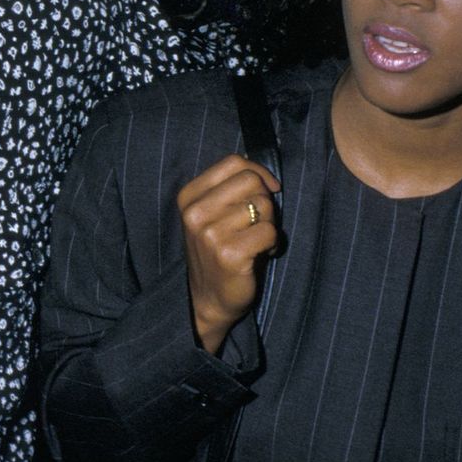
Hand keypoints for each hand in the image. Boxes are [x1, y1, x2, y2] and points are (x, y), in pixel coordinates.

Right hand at [178, 155, 280, 354]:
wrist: (208, 298)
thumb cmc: (217, 251)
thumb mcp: (213, 213)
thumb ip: (231, 189)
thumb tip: (265, 176)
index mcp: (189, 196)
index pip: (233, 163)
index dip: (258, 172)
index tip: (267, 189)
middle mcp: (195, 213)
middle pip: (251, 181)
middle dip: (264, 199)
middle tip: (257, 222)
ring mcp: (209, 234)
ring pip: (263, 205)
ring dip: (269, 224)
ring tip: (256, 241)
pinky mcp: (228, 254)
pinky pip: (269, 231)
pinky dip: (272, 243)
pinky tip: (260, 254)